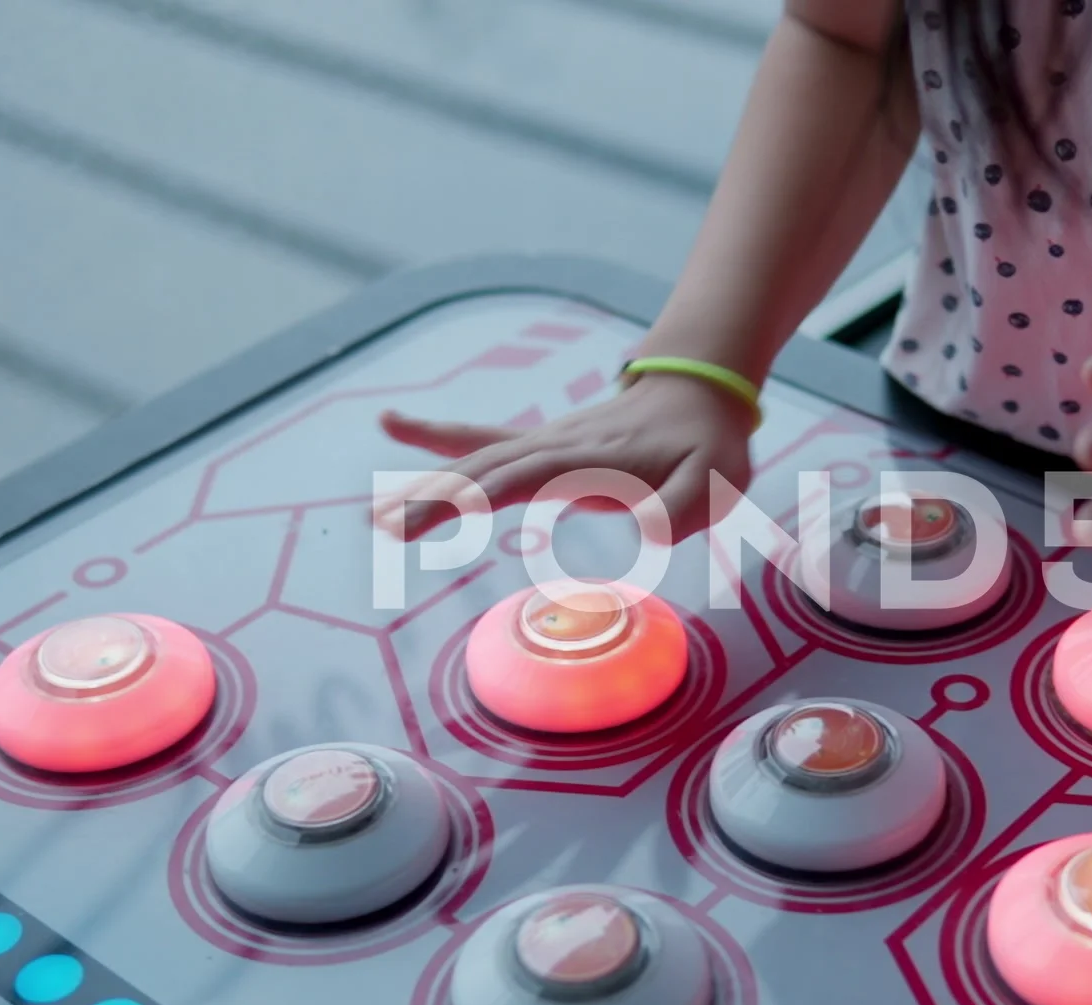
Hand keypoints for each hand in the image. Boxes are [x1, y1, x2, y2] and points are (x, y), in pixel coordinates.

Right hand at [372, 372, 754, 541]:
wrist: (702, 390)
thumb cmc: (710, 446)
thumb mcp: (714, 480)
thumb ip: (681, 507)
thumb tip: (642, 528)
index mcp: (591, 460)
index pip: (524, 478)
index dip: (479, 496)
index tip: (437, 515)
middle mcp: (556, 446)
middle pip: (484, 469)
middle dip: (435, 498)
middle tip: (384, 526)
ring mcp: (545, 443)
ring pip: (475, 458)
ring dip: (428, 484)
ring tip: (377, 513)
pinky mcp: (542, 448)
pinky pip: (482, 440)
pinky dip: (439, 437)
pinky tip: (390, 422)